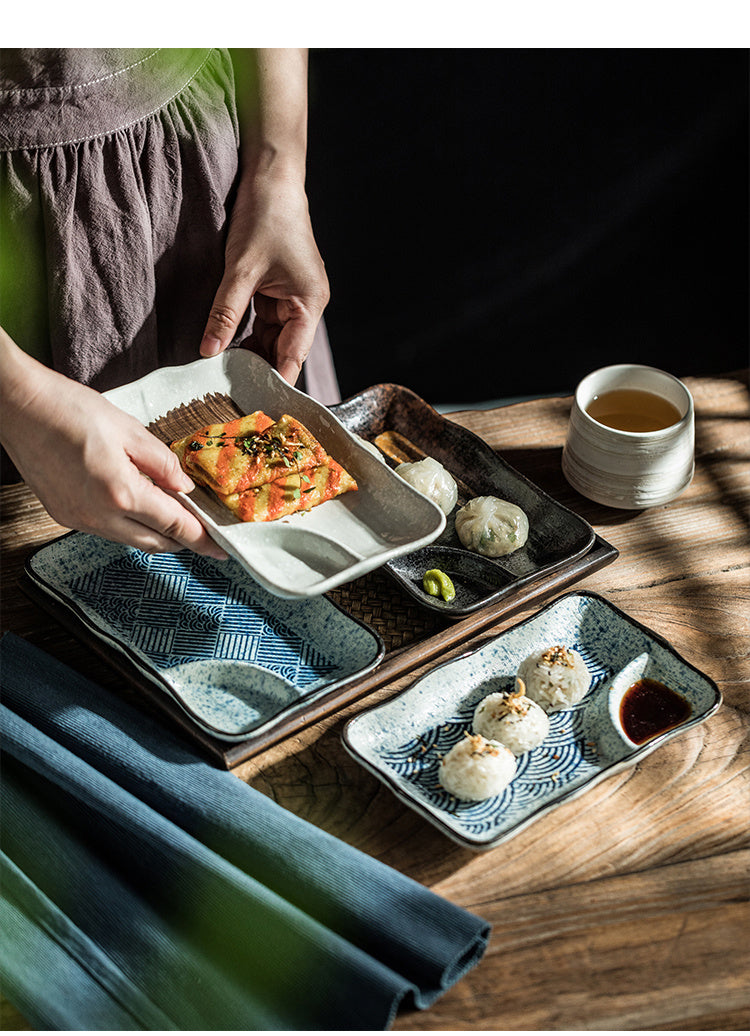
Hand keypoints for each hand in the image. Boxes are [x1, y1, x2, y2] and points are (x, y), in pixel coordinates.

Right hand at [1, 333, 226, 558]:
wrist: (18, 407)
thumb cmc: (69, 410)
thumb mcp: (129, 430)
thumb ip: (163, 464)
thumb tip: (184, 487)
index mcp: (121, 493)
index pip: (174, 527)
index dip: (202, 540)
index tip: (221, 549)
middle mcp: (99, 516)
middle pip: (155, 543)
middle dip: (181, 540)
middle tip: (201, 530)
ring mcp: (78, 520)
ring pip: (130, 540)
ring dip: (154, 532)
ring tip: (170, 512)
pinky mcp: (64, 516)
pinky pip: (107, 530)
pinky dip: (128, 524)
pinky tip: (135, 504)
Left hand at [200, 172, 329, 385]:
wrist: (271, 177)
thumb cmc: (266, 216)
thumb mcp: (240, 270)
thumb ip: (225, 313)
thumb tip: (208, 351)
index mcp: (310, 303)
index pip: (293, 356)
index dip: (274, 382)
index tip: (253, 405)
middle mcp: (307, 306)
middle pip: (283, 351)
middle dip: (258, 370)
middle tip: (227, 392)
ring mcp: (293, 299)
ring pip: (271, 340)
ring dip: (249, 353)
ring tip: (222, 374)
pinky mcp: (278, 291)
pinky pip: (263, 323)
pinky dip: (246, 335)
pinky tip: (226, 347)